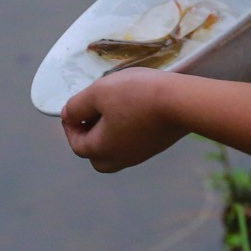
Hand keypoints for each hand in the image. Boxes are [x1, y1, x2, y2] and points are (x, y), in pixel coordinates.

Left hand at [61, 69, 191, 172]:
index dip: (69, 125)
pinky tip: (132, 111)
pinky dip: (125, 131)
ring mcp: (141, 154)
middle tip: (90, 114)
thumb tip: (68, 115)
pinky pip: (133, 143)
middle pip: (96, 156)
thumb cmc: (136, 95)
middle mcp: (120, 158)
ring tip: (111, 110)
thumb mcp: (99, 92)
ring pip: (115, 151)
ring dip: (108, 134)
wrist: (182, 101)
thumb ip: (77, 105)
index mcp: (101, 150)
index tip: (72, 107)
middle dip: (88, 137)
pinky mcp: (157, 145)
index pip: (76, 143)